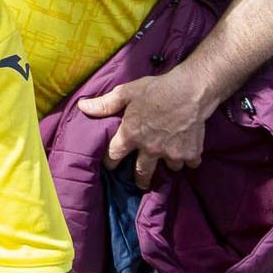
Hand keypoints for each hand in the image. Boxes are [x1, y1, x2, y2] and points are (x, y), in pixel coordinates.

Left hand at [76, 70, 208, 187]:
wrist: (190, 91)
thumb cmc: (155, 89)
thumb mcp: (126, 92)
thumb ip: (104, 104)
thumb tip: (82, 107)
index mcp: (131, 135)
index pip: (114, 156)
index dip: (110, 161)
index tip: (110, 165)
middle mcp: (150, 149)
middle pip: (142, 173)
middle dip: (139, 179)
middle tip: (139, 183)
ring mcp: (171, 153)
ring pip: (169, 168)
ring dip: (168, 164)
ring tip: (167, 158)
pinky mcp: (191, 153)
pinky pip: (189, 163)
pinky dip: (188, 159)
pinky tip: (187, 151)